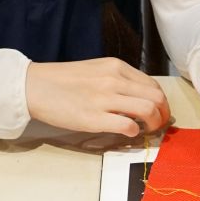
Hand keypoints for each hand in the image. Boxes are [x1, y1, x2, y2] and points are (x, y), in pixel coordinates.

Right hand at [25, 58, 171, 137]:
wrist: (35, 86)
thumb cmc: (64, 80)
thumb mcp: (96, 70)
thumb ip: (118, 80)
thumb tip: (138, 97)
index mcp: (116, 67)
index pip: (153, 85)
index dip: (161, 102)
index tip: (159, 112)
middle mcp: (114, 80)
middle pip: (157, 98)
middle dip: (164, 114)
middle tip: (158, 125)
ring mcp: (104, 99)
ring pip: (148, 110)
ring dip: (154, 124)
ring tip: (147, 131)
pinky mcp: (93, 118)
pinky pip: (127, 126)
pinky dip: (134, 132)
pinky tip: (128, 133)